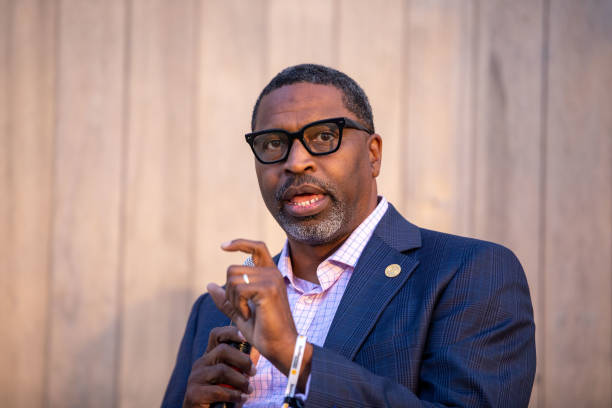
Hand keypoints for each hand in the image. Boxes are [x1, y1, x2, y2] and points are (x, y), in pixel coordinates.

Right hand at [182, 326, 255, 406]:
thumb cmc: (223, 396)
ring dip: (240, 381)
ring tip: (249, 390)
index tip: (245, 338)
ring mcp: (195, 378)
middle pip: (222, 350)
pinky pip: (218, 390)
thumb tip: (258, 349)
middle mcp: (200, 364)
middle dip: (243, 360)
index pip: (216, 335)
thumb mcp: (233, 377)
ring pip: (222, 370)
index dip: (231, 332)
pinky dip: (234, 395)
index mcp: (209, 357)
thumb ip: (240, 364)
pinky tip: (241, 399)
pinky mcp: (193, 394)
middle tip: (254, 372)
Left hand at [207, 239, 297, 375]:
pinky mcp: (268, 289)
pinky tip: (248, 315)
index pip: (257, 247)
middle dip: (229, 291)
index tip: (223, 247)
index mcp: (269, 274)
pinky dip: (238, 305)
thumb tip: (210, 285)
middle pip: (234, 269)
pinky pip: (239, 290)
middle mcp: (272, 273)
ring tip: (246, 313)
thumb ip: (226, 298)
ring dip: (233, 300)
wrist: (280, 346)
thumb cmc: (263, 331)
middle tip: (241, 309)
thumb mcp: (240, 312)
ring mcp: (271, 279)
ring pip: (233, 279)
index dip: (240, 243)